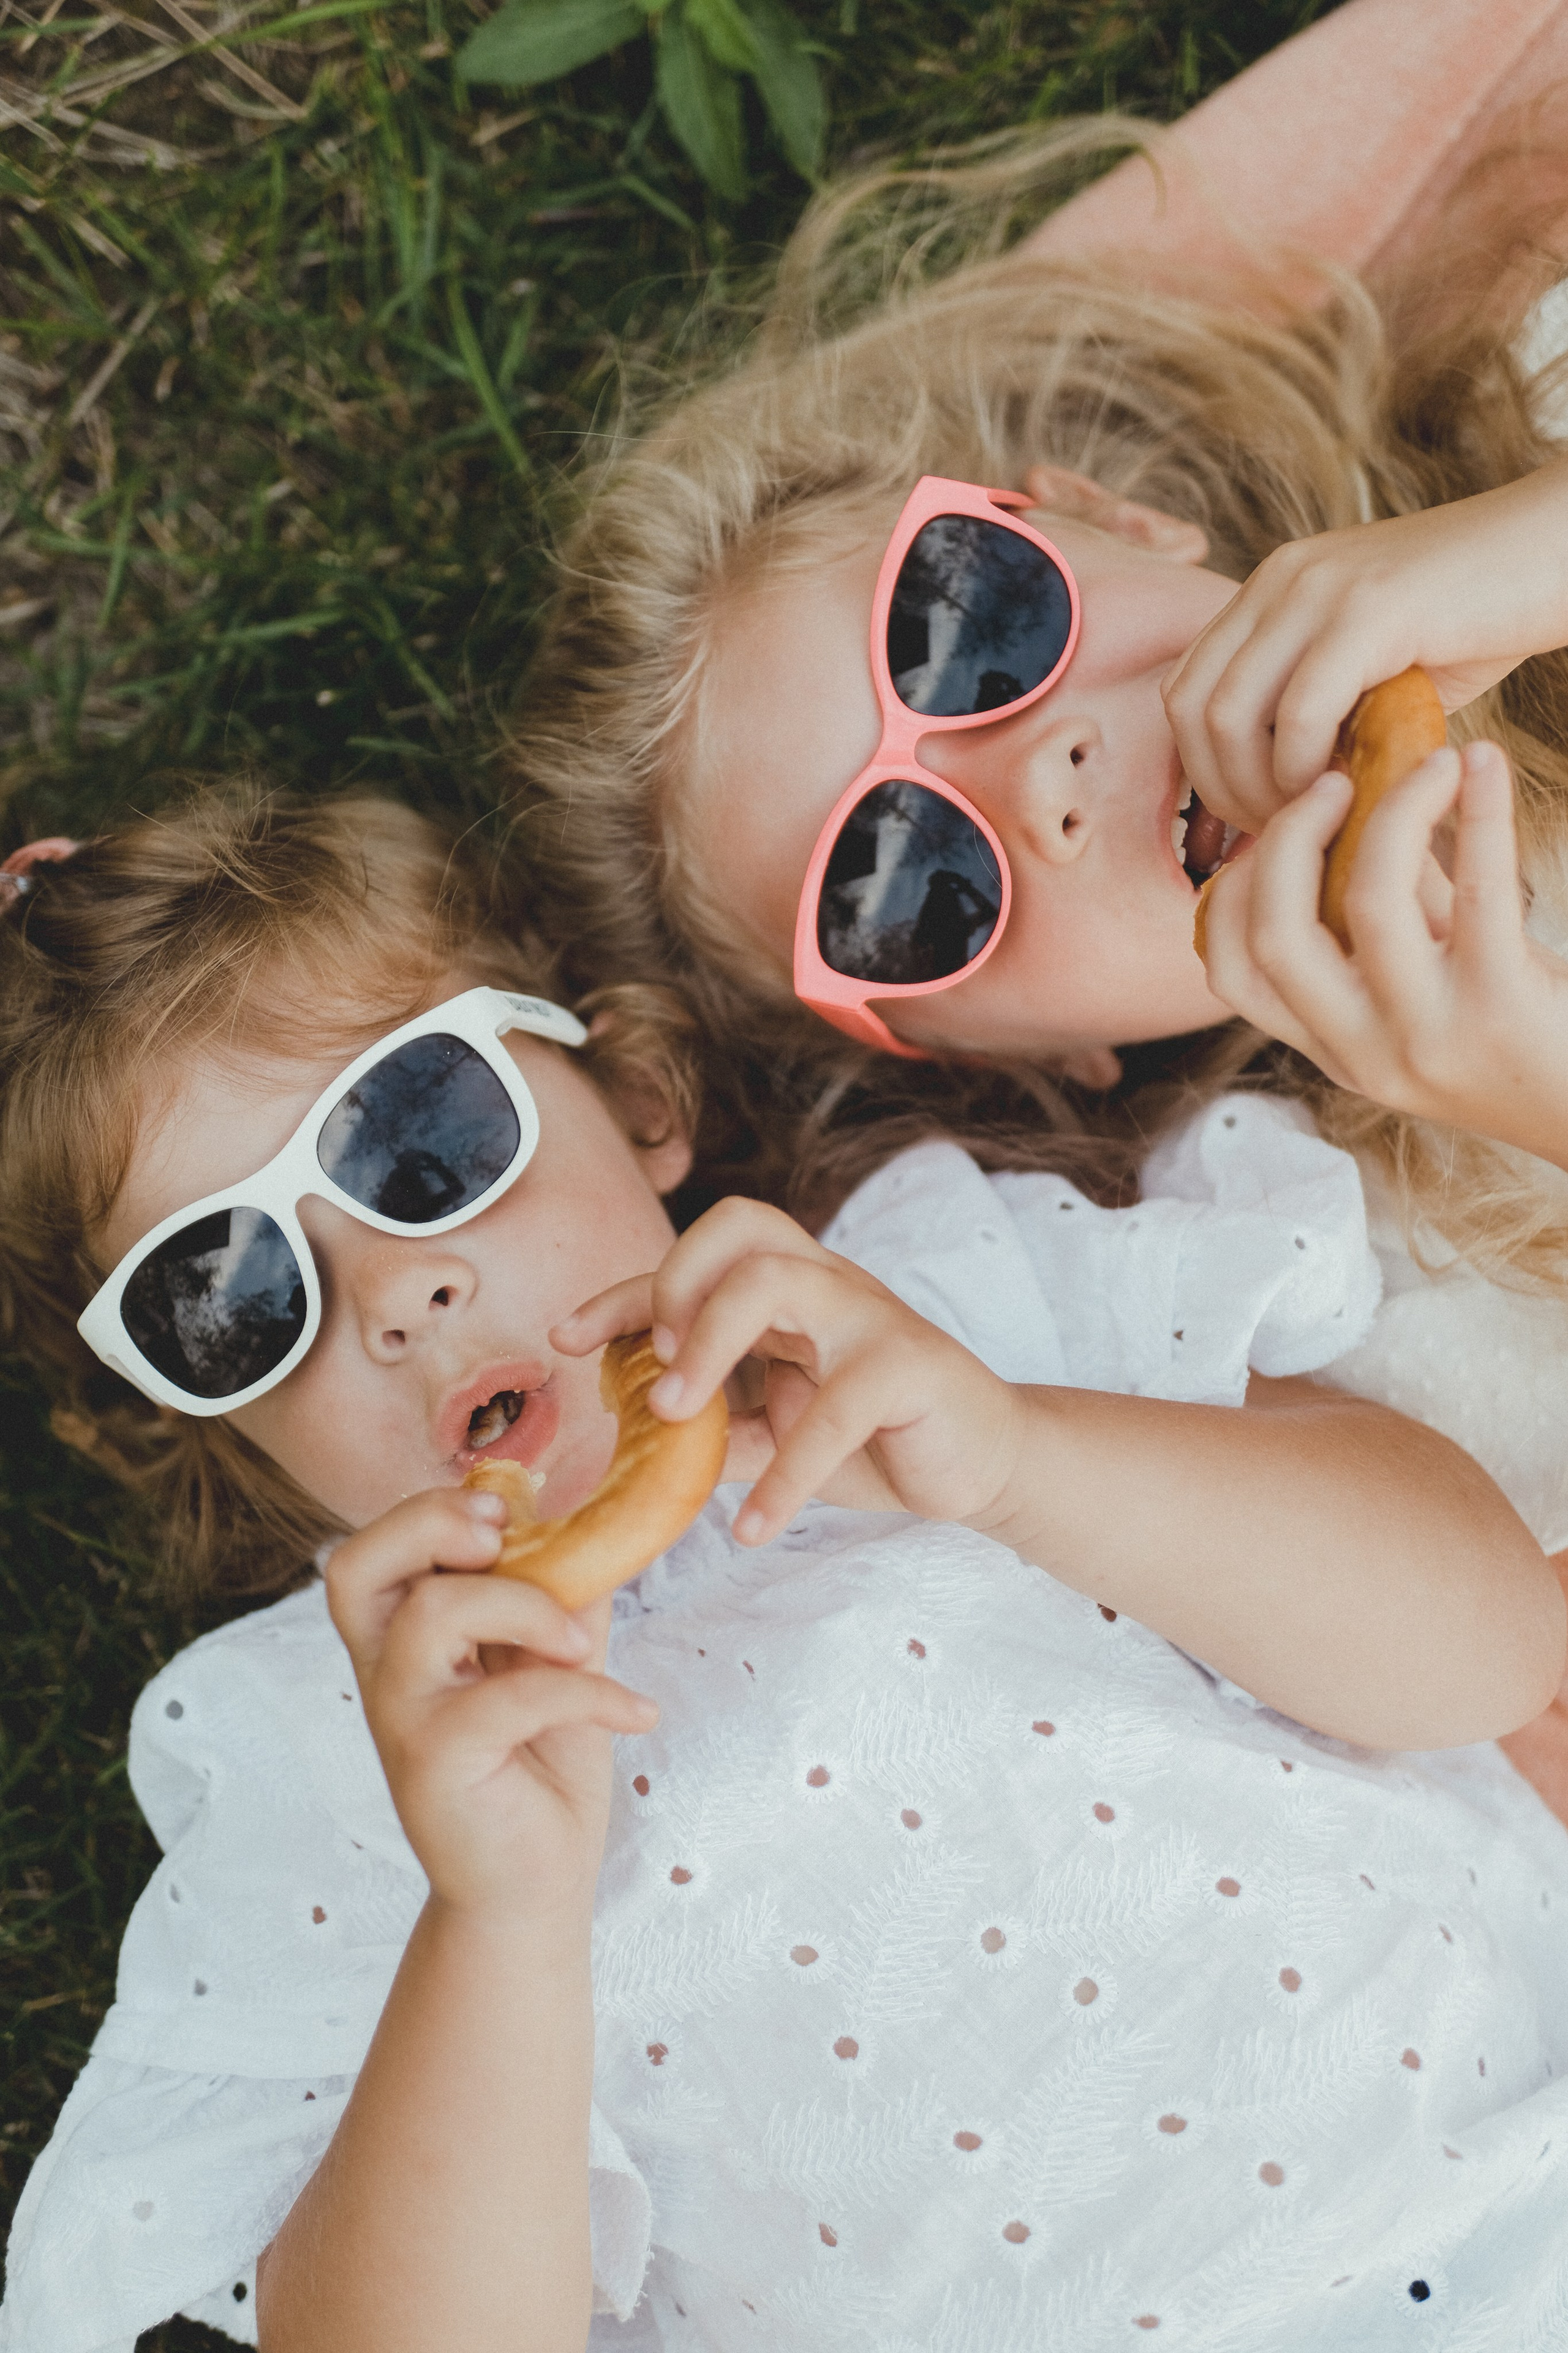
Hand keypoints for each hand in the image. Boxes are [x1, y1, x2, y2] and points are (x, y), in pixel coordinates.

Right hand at [326, 1489, 657, 1926]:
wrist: (533, 1890)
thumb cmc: (539, 1773)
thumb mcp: (557, 1666)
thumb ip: (564, 1597)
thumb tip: (605, 1523)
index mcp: (405, 1642)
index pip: (372, 1552)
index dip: (427, 1512)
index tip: (507, 1510)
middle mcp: (388, 1676)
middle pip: (356, 1568)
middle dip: (430, 1526)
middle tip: (503, 1540)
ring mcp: (404, 1721)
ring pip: (434, 1613)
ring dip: (526, 1606)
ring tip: (583, 1645)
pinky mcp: (436, 1767)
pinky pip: (509, 1697)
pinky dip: (590, 1692)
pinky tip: (637, 1712)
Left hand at [553, 1197, 1026, 1547]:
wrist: (983, 1463)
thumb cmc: (873, 1437)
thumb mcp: (776, 1428)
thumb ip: (715, 1424)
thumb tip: (633, 1441)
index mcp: (789, 1287)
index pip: (697, 1259)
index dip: (625, 1292)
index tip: (565, 1337)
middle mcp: (826, 1282)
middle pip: (740, 1228)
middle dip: (674, 1287)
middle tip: (652, 1368)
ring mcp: (870, 1316)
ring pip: (778, 1281)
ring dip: (709, 1346)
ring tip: (675, 1420)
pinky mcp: (910, 1367)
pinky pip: (835, 1409)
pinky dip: (785, 1477)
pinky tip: (752, 1529)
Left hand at [1162, 458, 1567, 829]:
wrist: (1556, 550)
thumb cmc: (1477, 620)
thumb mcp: (1374, 664)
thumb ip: (1314, 709)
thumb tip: (1271, 796)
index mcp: (1271, 588)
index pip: (1184, 688)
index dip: (1204, 767)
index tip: (1257, 813)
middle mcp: (1280, 578)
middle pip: (1190, 707)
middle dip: (1221, 788)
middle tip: (1279, 827)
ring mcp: (1319, 587)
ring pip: (1228, 714)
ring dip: (1260, 787)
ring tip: (1314, 813)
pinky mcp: (1369, 609)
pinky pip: (1298, 712)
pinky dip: (1305, 768)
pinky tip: (1344, 788)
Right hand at [1199, 736, 1567, 1167]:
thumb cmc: (1521, 1035)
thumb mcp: (1432, 986)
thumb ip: (1389, 912)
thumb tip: (1361, 798)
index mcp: (1335, 1047)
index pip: (1234, 972)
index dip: (1231, 889)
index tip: (1271, 831)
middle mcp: (1365, 1051)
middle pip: (1275, 935)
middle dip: (1289, 836)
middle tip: (1332, 781)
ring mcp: (1428, 1035)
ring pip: (1368, 903)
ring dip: (1393, 809)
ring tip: (1429, 763)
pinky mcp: (1500, 1006)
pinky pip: (1478, 890)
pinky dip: (1482, 811)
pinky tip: (1483, 764)